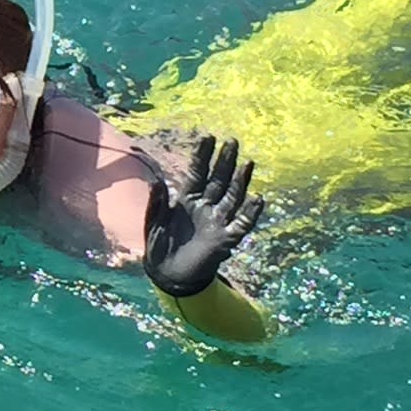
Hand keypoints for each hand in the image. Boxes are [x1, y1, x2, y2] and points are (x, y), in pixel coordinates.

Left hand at [143, 134, 264, 296]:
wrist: (167, 274)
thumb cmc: (159, 245)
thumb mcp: (153, 223)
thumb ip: (156, 203)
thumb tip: (156, 182)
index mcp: (187, 199)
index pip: (197, 172)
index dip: (203, 155)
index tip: (208, 136)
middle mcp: (205, 206)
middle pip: (218, 179)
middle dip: (225, 161)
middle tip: (232, 141)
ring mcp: (217, 221)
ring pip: (232, 197)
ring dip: (241, 181)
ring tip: (248, 163)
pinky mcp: (225, 239)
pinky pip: (241, 224)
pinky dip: (250, 213)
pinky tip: (257, 198)